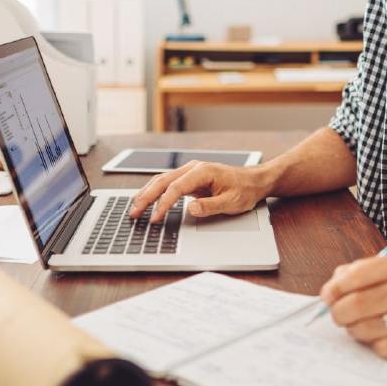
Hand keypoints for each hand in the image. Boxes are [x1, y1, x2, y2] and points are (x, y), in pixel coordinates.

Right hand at [128, 161, 269, 222]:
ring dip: (146, 193)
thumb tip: (190, 209)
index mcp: (203, 171)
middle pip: (163, 180)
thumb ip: (210, 206)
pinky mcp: (189, 178)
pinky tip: (145, 200)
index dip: (164, 204)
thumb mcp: (231, 202)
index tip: (155, 218)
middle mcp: (193, 168)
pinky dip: (154, 191)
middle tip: (134, 213)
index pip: (176, 188)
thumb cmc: (244, 190)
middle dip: (146, 197)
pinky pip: (167, 184)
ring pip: (162, 180)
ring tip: (134, 208)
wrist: (253, 181)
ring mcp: (190, 172)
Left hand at [319, 249, 386, 358]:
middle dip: (341, 312)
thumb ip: (369, 268)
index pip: (361, 273)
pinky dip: (376, 345)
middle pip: (363, 302)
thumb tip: (335, 282)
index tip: (327, 295)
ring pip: (373, 327)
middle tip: (336, 315)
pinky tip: (378, 338)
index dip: (337, 287)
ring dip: (355, 330)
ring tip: (355, 327)